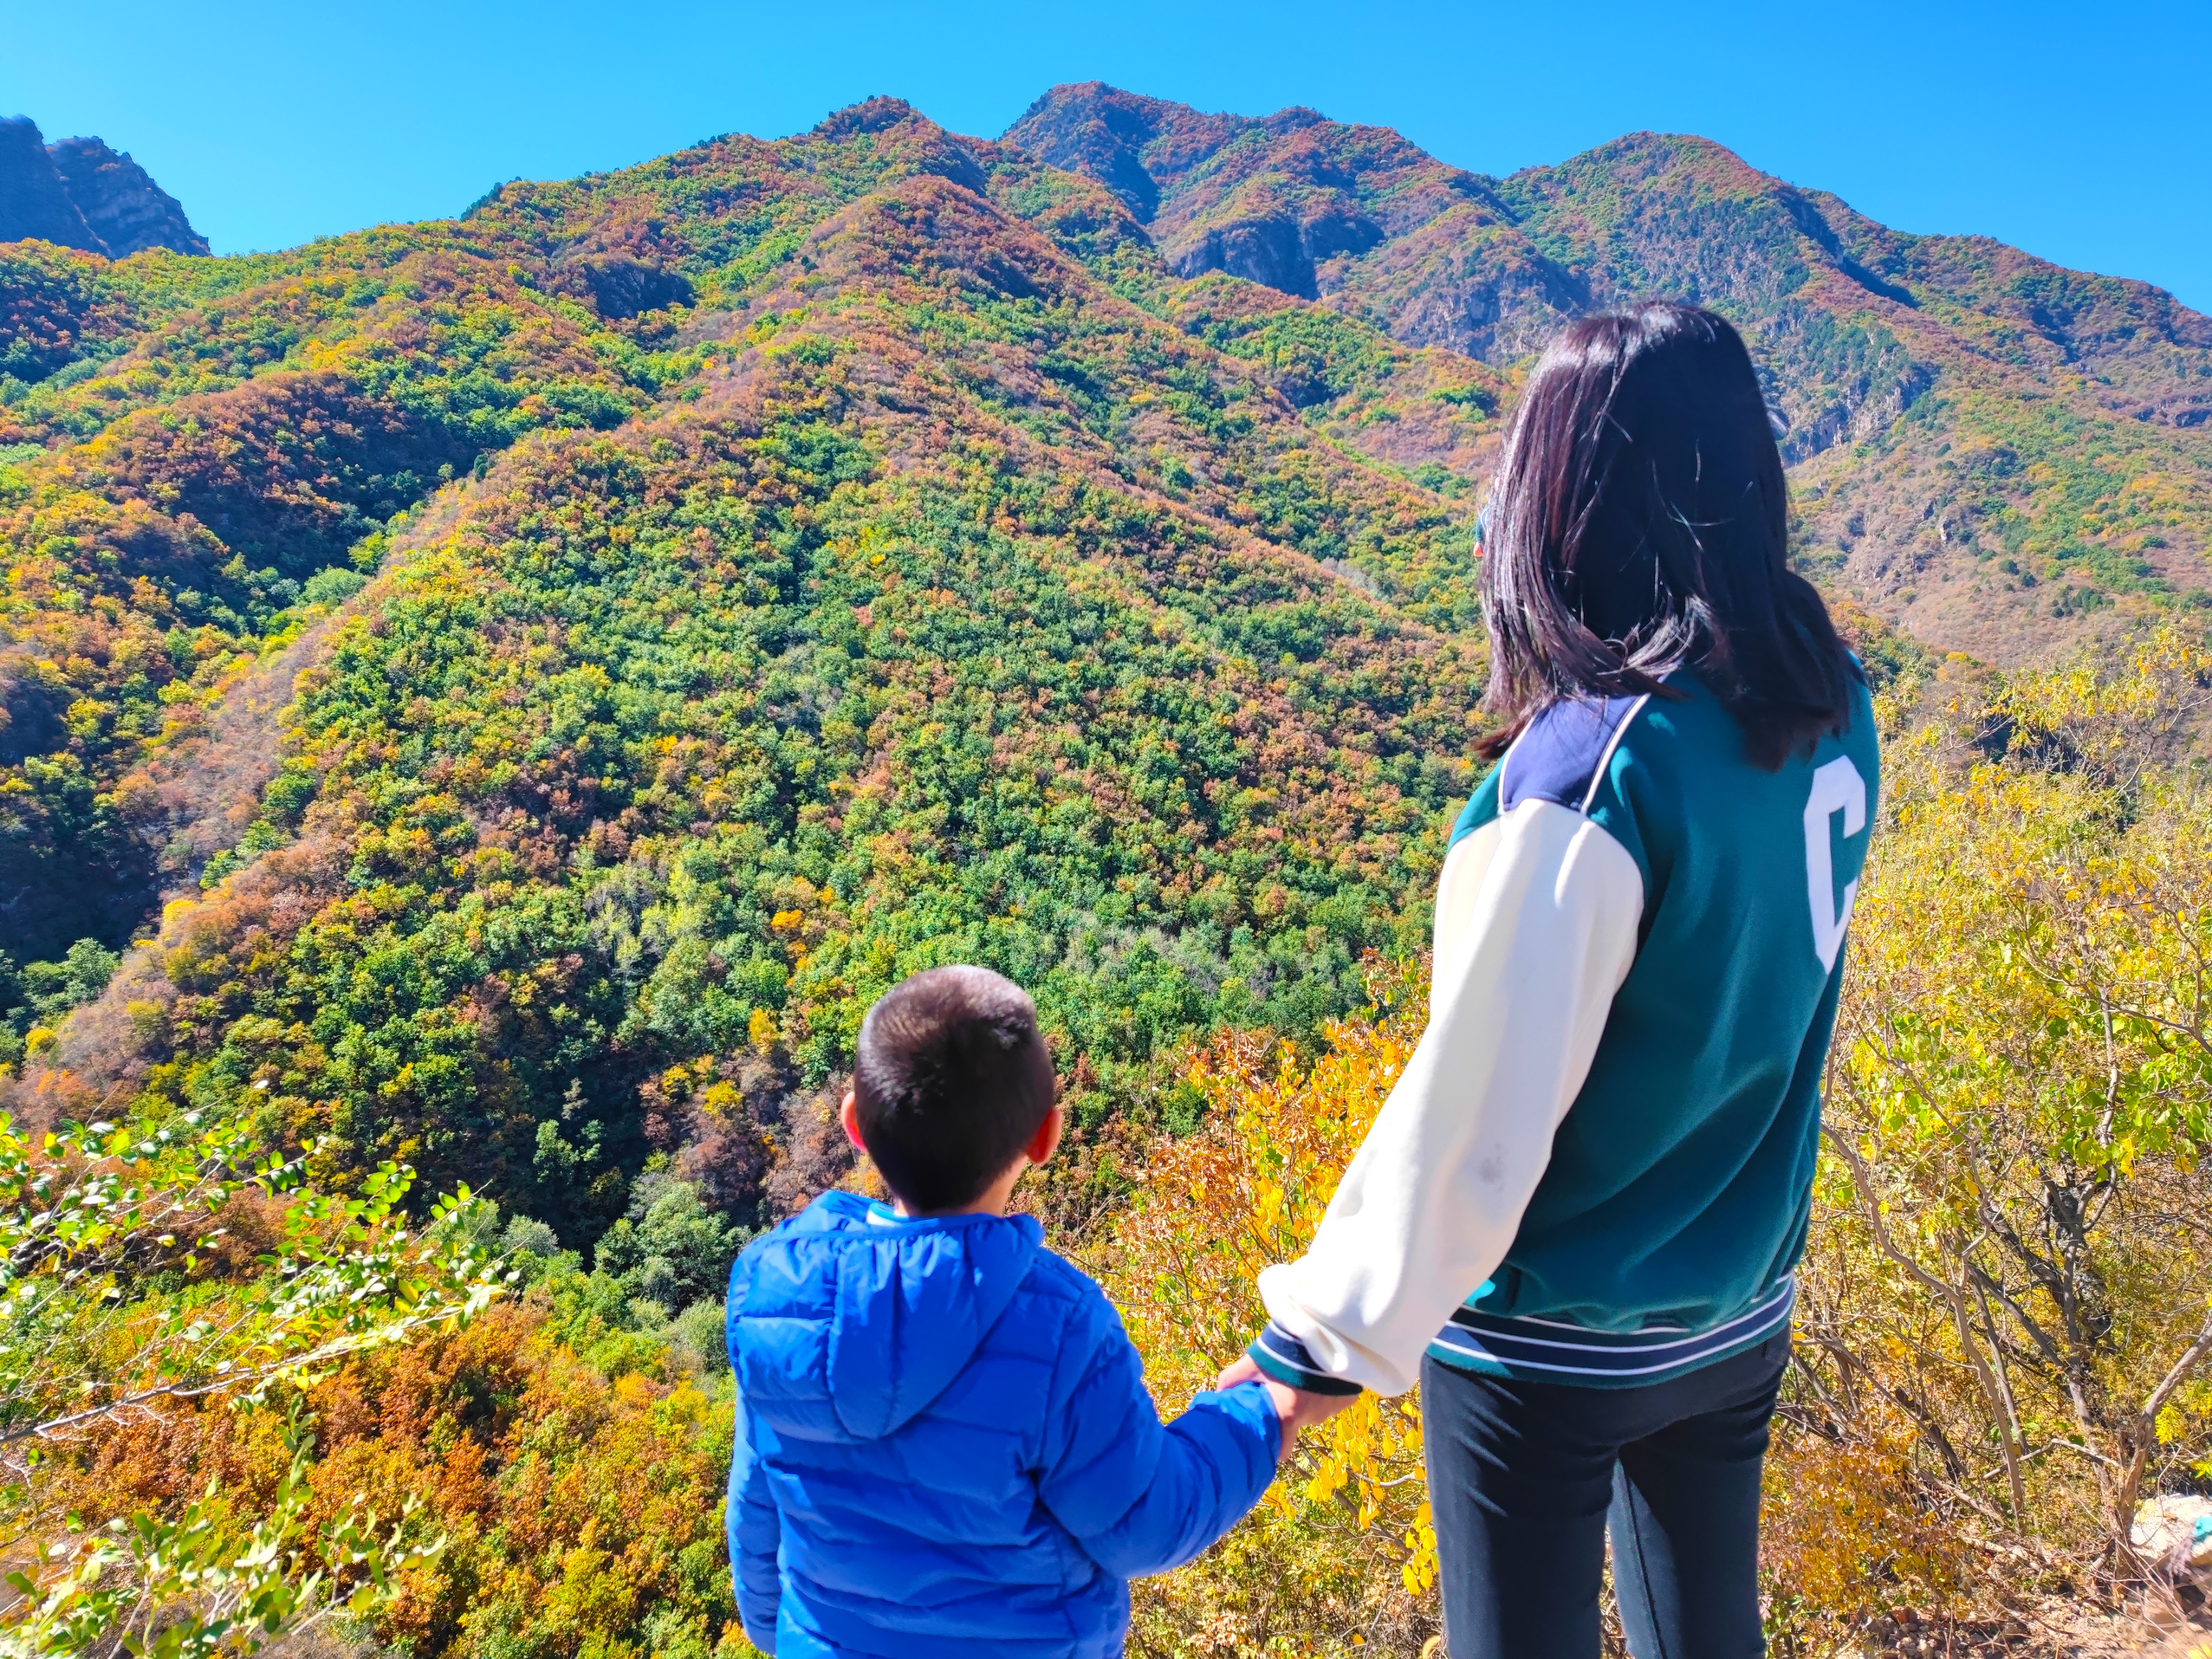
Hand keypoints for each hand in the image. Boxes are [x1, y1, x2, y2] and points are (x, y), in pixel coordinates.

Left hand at [1214, 1354, 1358, 1459]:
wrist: (1321, 1330)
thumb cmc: (1282, 1350)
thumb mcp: (1253, 1363)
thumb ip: (1232, 1378)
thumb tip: (1216, 1393)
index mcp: (1289, 1413)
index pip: (1283, 1450)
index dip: (1275, 1447)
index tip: (1269, 1440)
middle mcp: (1313, 1416)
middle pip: (1299, 1422)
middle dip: (1291, 1411)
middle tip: (1284, 1390)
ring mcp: (1334, 1406)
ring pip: (1318, 1409)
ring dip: (1310, 1398)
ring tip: (1302, 1377)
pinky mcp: (1349, 1395)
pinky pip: (1336, 1398)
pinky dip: (1328, 1390)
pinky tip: (1320, 1374)